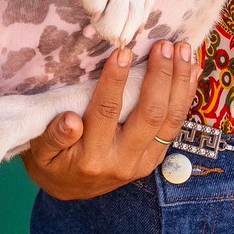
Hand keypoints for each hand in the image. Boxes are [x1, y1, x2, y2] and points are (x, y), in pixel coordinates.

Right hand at [20, 41, 200, 201]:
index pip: (107, 112)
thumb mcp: (40, 152)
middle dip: (159, 76)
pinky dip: (186, 96)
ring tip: (183, 50)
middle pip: (150, 115)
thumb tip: (70, 121)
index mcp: (92, 158)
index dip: (115, 80)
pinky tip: (193, 71)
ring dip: (180, 82)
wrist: (70, 189)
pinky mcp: (155, 158)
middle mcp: (124, 162)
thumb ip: (53, 136)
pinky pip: (176, 125)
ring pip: (171, 120)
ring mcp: (144, 162)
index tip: (122, 51)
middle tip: (163, 45)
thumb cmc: (51, 161)